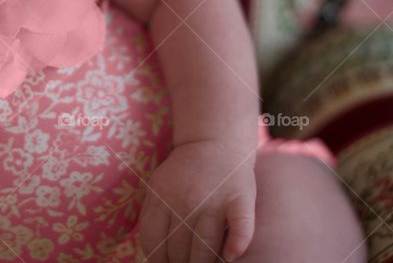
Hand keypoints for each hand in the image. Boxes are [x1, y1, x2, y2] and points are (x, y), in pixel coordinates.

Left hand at [137, 140, 255, 262]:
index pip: (153, 241)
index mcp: (161, 196)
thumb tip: (151, 255)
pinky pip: (241, 229)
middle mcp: (186, 199)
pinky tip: (230, 256)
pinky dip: (236, 246)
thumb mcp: (158, 185)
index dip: (157, 261)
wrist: (216, 141)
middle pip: (179, 249)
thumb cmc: (186, 171)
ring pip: (206, 247)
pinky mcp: (240, 199)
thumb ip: (152, 215)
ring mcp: (214, 199)